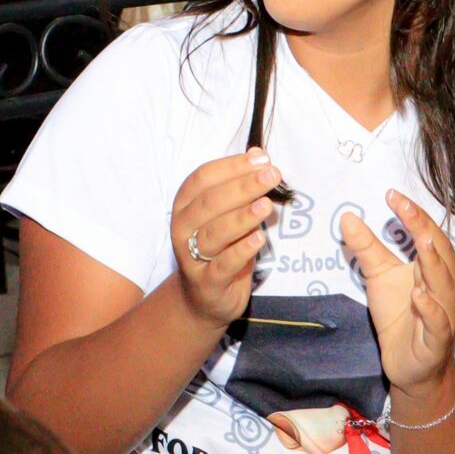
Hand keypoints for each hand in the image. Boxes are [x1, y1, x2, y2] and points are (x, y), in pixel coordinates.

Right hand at [168, 149, 278, 326]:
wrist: (205, 298)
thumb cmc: (219, 247)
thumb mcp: (225, 215)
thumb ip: (238, 187)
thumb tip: (258, 155)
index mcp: (185, 205)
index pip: (203, 178)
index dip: (231, 166)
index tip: (261, 159)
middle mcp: (183, 228)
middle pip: (210, 202)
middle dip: (243, 186)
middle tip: (271, 175)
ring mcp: (192, 257)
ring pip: (215, 232)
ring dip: (242, 217)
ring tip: (266, 205)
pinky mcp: (207, 283)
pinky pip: (223, 265)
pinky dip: (241, 251)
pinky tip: (259, 239)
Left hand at [340, 189, 454, 395]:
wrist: (408, 366)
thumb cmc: (400, 317)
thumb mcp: (378, 277)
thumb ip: (367, 248)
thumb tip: (346, 216)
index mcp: (433, 269)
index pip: (428, 235)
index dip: (413, 215)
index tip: (392, 194)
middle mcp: (444, 288)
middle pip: (440, 254)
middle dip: (424, 229)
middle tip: (406, 208)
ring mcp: (444, 314)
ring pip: (444, 286)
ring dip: (434, 265)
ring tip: (421, 243)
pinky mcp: (436, 341)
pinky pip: (438, 322)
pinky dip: (430, 308)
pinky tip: (419, 295)